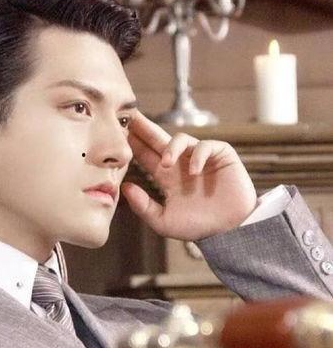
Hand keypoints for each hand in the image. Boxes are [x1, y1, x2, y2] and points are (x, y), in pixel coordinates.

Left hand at [121, 111, 256, 240]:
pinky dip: (198, 156)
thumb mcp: (164, 221)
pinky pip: (205, 146)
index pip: (145, 155)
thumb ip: (143, 207)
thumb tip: (125, 188)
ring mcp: (199, 157)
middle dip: (144, 127)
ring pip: (180, 139)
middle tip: (130, 116)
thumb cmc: (198, 227)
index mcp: (166, 177)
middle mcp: (180, 163)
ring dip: (171, 148)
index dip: (133, 144)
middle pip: (157, 139)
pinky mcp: (220, 155)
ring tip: (166, 164)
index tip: (116, 133)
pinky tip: (194, 172)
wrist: (230, 231)